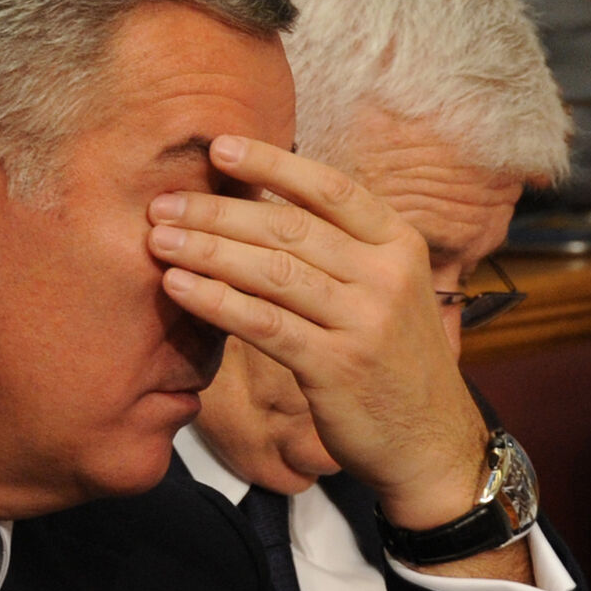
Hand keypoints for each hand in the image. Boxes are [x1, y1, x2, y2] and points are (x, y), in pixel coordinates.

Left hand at [148, 135, 487, 529]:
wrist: (430, 444)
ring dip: (207, 250)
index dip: (272, 163)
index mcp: (399, 244)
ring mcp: (364, 321)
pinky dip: (215, 301)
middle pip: (290, 226)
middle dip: (219, 210)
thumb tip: (261, 204)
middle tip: (164, 203)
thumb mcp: (385, 290)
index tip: (219, 146)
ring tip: (159, 239)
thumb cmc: (391, 359)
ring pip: (272, 270)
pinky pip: (263, 324)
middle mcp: (386, 275)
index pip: (330, 187)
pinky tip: (178, 287)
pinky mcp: (335, 367)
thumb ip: (340, 249)